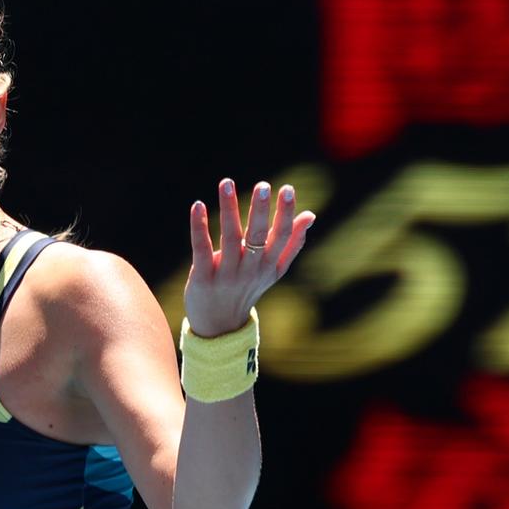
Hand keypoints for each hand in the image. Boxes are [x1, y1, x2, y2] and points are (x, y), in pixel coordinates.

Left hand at [185, 179, 315, 336]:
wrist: (219, 325)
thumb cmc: (247, 289)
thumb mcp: (273, 270)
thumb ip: (291, 244)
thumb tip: (310, 215)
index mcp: (270, 265)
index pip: (282, 237)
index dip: (285, 213)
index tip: (286, 188)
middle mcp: (251, 270)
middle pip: (259, 237)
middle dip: (261, 210)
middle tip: (262, 185)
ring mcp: (227, 275)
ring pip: (230, 239)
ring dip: (229, 209)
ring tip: (226, 182)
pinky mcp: (203, 279)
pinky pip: (202, 250)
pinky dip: (199, 227)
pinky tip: (198, 205)